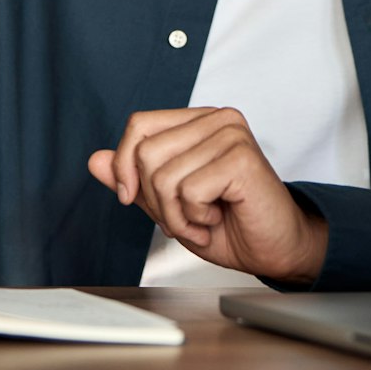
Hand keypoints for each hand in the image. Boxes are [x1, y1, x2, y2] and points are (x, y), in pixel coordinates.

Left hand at [87, 108, 326, 284]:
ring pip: (163, 176)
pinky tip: (217, 219)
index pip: (139, 125)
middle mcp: (216, 119)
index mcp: (198, 121)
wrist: (275, 250)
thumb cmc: (229, 225)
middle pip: (146, 153)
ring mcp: (231, 134)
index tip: (132, 198)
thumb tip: (95, 159)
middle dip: (155, 200)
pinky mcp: (241, 158)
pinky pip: (188, 191)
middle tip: (185, 216)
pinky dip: (194, 219)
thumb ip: (134, 179)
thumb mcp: (168, 203)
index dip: (124, 165)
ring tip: (203, 220)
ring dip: (176, 215)